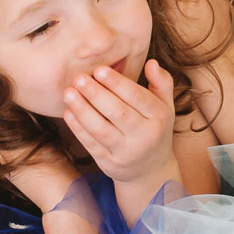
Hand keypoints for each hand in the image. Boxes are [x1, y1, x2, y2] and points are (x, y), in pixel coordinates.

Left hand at [64, 60, 177, 189]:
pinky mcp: (109, 164)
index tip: (99, 69)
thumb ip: (161, 83)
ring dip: (82, 110)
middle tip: (79, 78)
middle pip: (118, 113)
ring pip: (101, 130)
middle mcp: (145, 137)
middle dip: (96, 94)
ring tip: (68, 93)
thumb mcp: (165, 106)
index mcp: (159, 118)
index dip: (118, 83)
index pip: (139, 98)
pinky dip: (78, 129)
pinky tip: (68, 112)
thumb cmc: (154, 128)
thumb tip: (152, 63)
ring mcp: (126, 153)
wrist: (151, 170)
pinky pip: (91, 145)